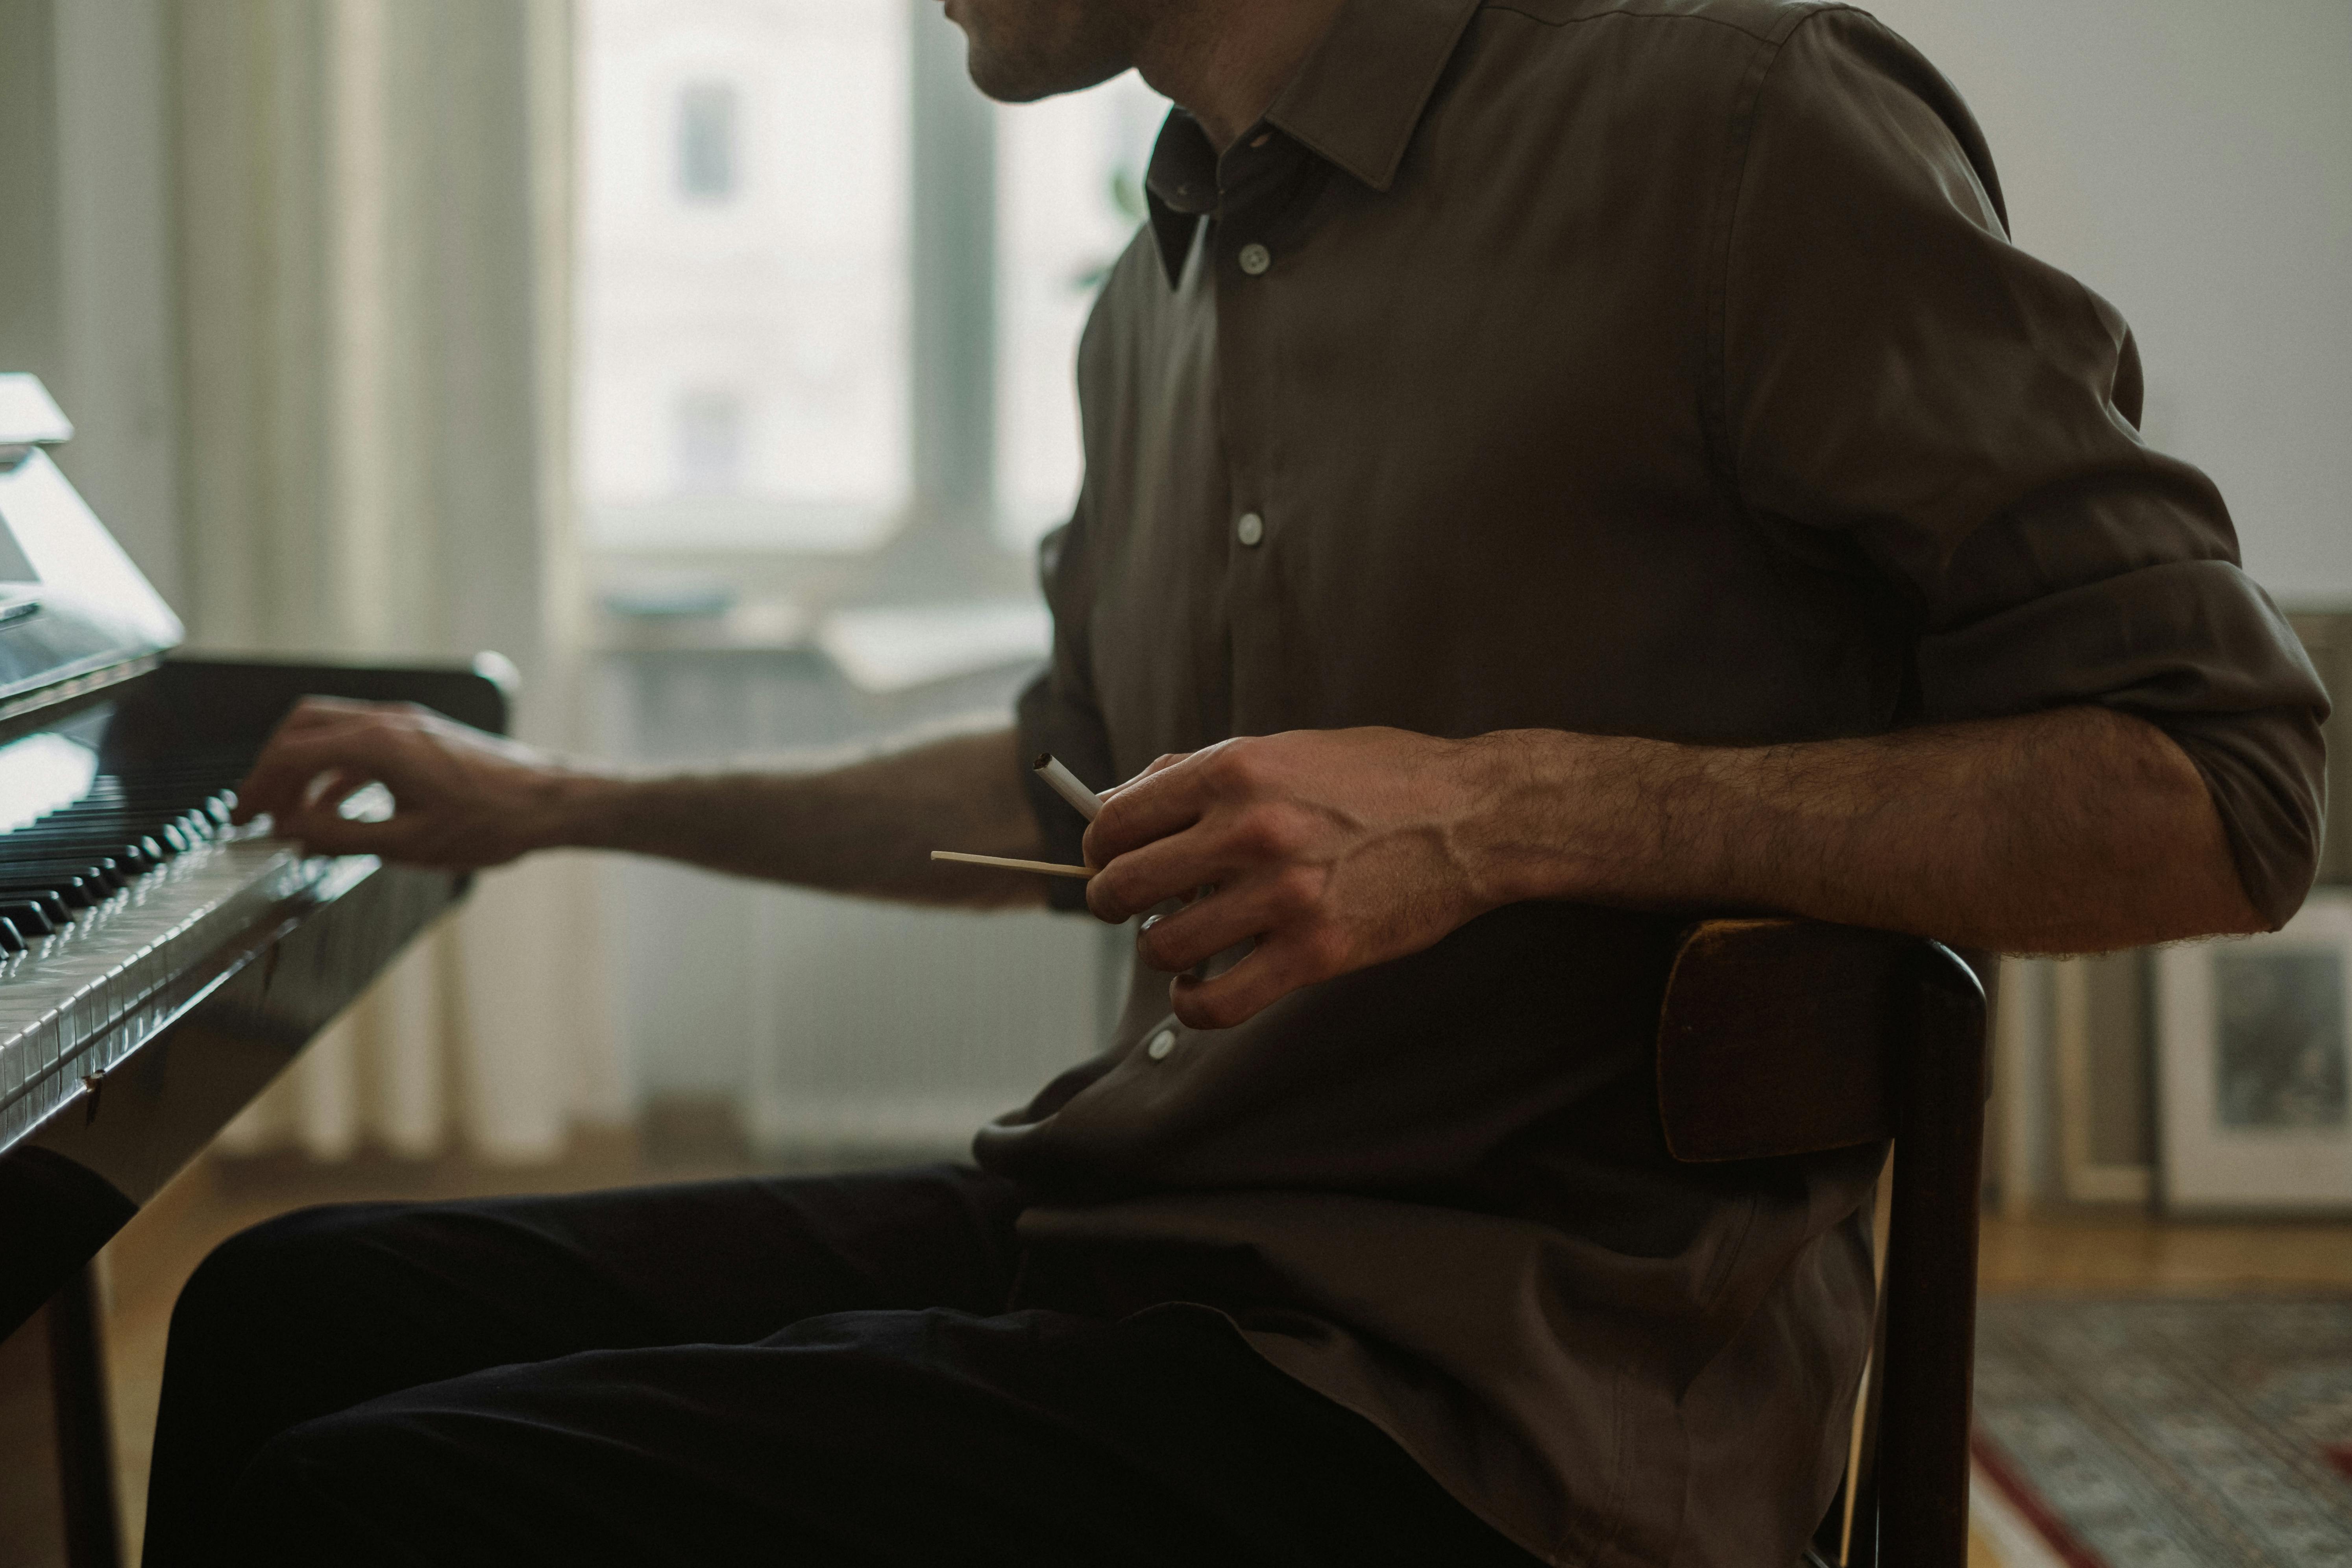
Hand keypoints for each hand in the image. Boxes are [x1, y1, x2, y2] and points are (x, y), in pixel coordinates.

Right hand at [231, 697, 579, 867]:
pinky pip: (363, 746)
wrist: (551, 801)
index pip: (294, 752)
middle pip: (305, 728)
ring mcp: (407, 726)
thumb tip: (291, 832)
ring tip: (289, 814)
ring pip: (332, 733)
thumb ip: (341, 836)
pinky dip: (337, 773)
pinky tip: (333, 809)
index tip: (243, 817)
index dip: (258, 785)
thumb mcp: (408, 842)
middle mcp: (390, 723)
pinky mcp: (422, 738)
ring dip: (304, 769)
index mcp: (380, 743)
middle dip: (273, 767)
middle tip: (257, 809)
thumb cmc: (492, 821)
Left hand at [1083, 728, 1508, 1029]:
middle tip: (1131, 907)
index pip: (1116, 820)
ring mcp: (1282, 895)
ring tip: (1182, 942)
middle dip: (1112, 901)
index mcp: (1234, 770)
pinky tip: (1200, 989)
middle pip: (1122, 885)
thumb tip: (1118, 802)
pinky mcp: (1315, 952)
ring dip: (1160, 950)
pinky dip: (1194, 1004)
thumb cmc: (1380, 778)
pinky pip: (1218, 1002)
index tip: (1110, 861)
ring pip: (1163, 946)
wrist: (1472, 817)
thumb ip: (1201, 773)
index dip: (1100, 848)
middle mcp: (1248, 830)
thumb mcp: (1285, 749)